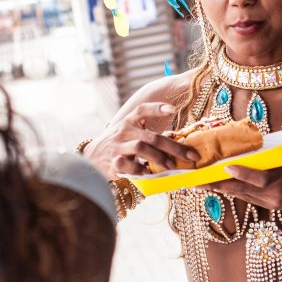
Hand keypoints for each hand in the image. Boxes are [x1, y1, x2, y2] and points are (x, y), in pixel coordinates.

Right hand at [83, 102, 199, 179]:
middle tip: (190, 155)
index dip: (157, 108)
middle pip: (151, 136)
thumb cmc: (119, 144)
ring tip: (171, 166)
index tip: (173, 109)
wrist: (91, 157)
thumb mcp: (130, 133)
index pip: (142, 110)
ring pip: (141, 148)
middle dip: (174, 147)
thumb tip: (177, 141)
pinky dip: (140, 170)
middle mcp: (123, 131)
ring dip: (159, 158)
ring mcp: (117, 146)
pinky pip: (127, 165)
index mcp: (129, 121)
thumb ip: (149, 134)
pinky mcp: (112, 163)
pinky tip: (149, 173)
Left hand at [202, 160, 281, 209]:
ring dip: (222, 190)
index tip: (226, 167)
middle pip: (243, 191)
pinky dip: (234, 191)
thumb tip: (256, 146)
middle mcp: (274, 196)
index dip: (242, 174)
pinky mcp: (269, 207)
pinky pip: (247, 198)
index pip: (260, 179)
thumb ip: (276, 157)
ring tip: (202, 184)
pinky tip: (220, 187)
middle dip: (220, 186)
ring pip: (241, 195)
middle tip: (200, 181)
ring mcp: (270, 203)